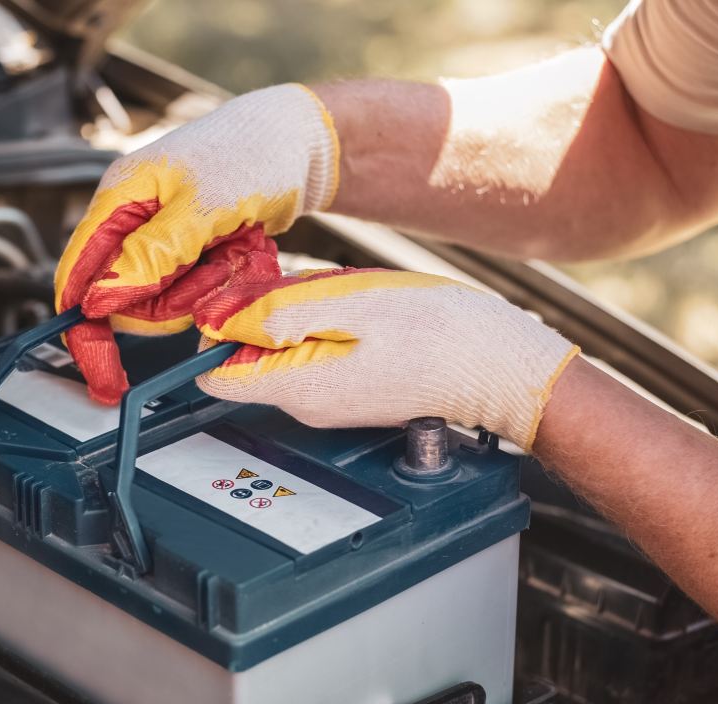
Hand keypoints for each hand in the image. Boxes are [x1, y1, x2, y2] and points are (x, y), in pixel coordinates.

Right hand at [55, 83, 339, 403]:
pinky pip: (193, 294)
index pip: (77, 278)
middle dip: (172, 301)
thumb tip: (100, 298)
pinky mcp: (187, 254)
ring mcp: (160, 241)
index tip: (106, 376)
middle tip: (215, 268)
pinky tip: (241, 251)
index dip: (85, 333)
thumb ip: (151, 253)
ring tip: (234, 250)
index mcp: (117, 200)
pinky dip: (221, 282)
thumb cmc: (252, 151)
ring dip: (204, 290)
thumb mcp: (202, 205)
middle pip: (125, 301)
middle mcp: (131, 223)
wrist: (298, 142)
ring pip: (163, 303)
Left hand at [193, 268, 579, 449]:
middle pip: (250, 353)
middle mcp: (306, 404)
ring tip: (350, 297)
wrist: (502, 368)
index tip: (241, 294)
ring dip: (302, 313)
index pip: (216, 373)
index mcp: (299, 387)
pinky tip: (364, 310)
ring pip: (285, 347)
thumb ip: (280, 314)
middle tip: (314, 286)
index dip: (216, 329)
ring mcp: (329, 401)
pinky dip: (328, 322)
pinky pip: (317, 349)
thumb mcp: (353, 305)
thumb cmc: (442, 334)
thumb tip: (221, 320)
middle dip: (266, 312)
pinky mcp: (350, 389)